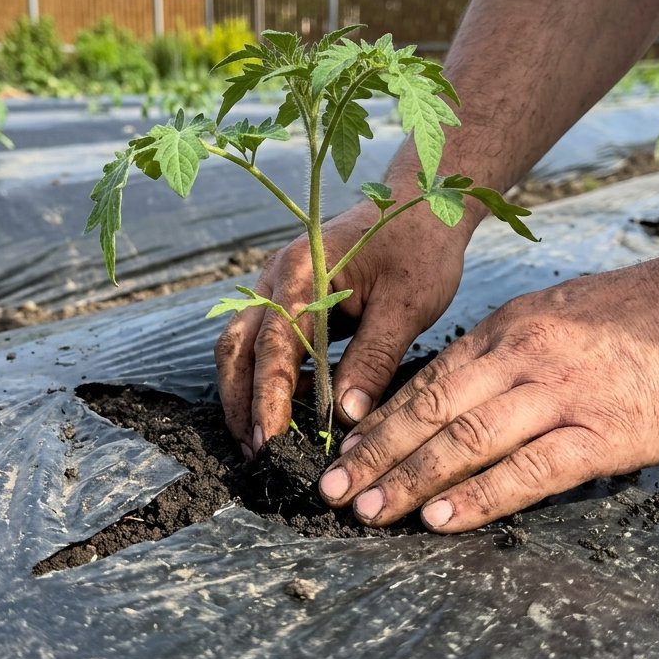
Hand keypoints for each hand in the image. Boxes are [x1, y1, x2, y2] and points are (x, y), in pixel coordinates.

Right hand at [215, 198, 470, 458]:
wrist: (420, 204)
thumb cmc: (418, 247)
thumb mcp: (407, 304)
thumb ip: (374, 357)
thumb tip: (345, 414)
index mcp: (301, 273)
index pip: (273, 346)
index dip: (268, 398)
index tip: (271, 441)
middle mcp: (276, 278)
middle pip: (237, 347)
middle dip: (241, 403)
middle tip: (257, 454)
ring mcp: (276, 288)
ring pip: (241, 347)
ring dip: (244, 394)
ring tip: (261, 443)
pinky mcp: (288, 301)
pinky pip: (261, 344)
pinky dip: (263, 380)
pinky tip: (283, 412)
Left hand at [316, 246, 658, 531]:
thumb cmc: (651, 312)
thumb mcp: (564, 313)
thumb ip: (515, 352)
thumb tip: (469, 393)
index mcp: (511, 328)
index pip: (427, 380)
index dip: (381, 423)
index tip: (347, 454)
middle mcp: (524, 357)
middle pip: (431, 411)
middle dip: (376, 455)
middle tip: (334, 492)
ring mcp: (563, 394)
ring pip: (466, 440)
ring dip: (411, 480)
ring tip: (371, 512)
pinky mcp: (604, 432)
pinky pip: (528, 470)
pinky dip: (479, 496)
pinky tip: (443, 517)